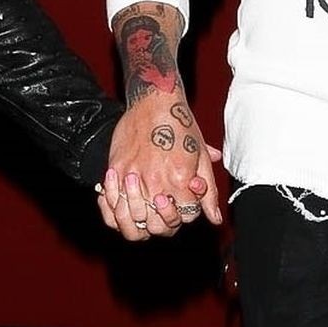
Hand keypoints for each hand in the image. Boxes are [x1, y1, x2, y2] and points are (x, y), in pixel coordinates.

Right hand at [98, 96, 223, 240]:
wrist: (153, 100)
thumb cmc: (180, 125)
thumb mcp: (201, 157)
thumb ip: (208, 192)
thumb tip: (214, 218)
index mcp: (180, 179)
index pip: (186, 215)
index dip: (189, 211)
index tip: (186, 199)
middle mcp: (155, 182)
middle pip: (160, 225)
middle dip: (167, 222)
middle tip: (167, 208)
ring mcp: (133, 178)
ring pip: (135, 220)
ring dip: (143, 220)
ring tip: (148, 208)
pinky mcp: (116, 170)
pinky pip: (113, 205)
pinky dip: (119, 211)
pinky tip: (126, 205)